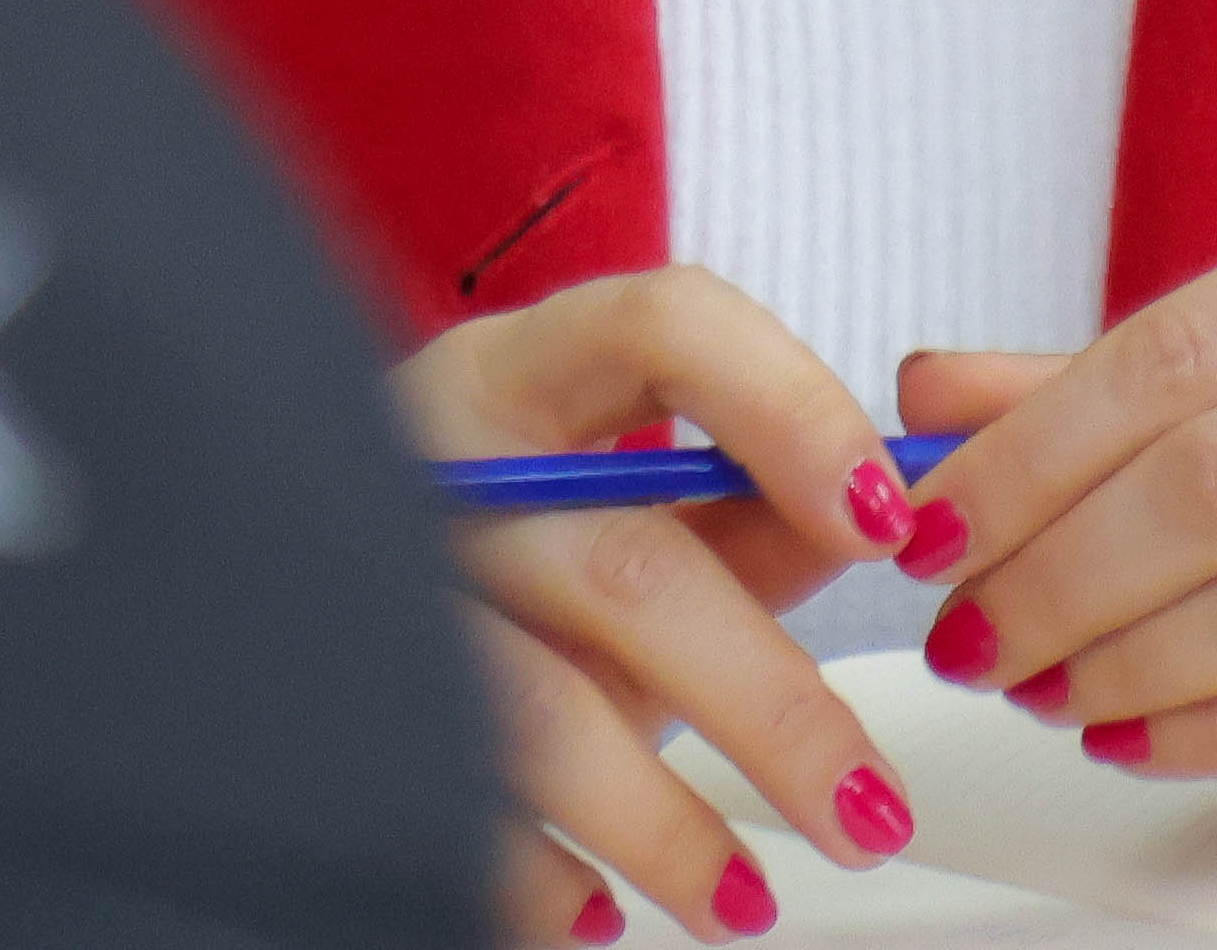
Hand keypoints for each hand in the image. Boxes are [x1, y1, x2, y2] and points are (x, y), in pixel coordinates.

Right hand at [395, 268, 960, 938]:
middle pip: (630, 569)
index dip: (788, 409)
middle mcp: (444, 460)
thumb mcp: (627, 499)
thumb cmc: (507, 542)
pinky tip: (594, 916)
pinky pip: (446, 806)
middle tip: (872, 811)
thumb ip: (757, 500)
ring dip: (664, 824)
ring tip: (746, 902)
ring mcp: (382, 586)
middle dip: (773, 707)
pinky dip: (533, 876)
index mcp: (525, 372)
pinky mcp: (335, 710)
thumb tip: (916, 510)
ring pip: (538, 712)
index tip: (885, 519)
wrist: (301, 576)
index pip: (667, 326)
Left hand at [889, 183, 1216, 782]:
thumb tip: (931, 399)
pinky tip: (1141, 732)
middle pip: (1214, 483)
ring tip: (1043, 683)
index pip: (1175, 351)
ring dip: (1121, 664)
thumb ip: (1139, 369)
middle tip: (970, 629)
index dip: (1027, 454)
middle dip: (1055, 573)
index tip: (934, 524)